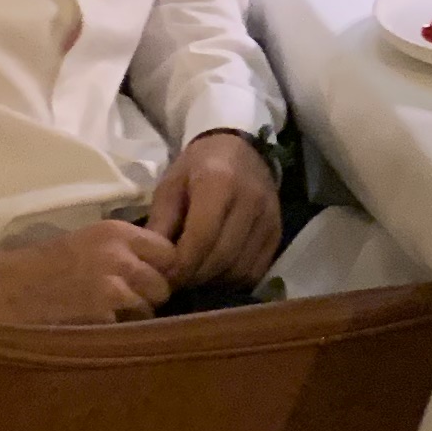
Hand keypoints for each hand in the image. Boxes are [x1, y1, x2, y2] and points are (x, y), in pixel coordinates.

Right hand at [0, 218, 180, 324]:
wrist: (1, 290)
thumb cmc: (42, 266)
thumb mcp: (88, 243)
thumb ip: (125, 252)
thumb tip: (162, 271)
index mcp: (117, 233)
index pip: (169, 252)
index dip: (162, 270)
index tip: (148, 280)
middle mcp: (121, 257)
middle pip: (164, 285)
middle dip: (149, 297)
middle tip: (125, 304)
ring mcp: (113, 289)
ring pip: (148, 311)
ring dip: (134, 319)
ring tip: (105, 318)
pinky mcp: (103, 319)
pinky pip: (127, 331)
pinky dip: (116, 334)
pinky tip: (94, 329)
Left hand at [140, 130, 283, 290]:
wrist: (240, 149)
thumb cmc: (197, 167)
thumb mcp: (170, 186)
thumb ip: (160, 225)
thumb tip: (154, 266)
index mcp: (218, 182)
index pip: (202, 238)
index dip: (181, 265)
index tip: (164, 277)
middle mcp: (250, 201)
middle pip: (221, 258)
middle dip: (195, 277)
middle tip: (176, 281)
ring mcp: (268, 218)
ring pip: (239, 270)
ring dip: (214, 281)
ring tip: (196, 275)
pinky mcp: (277, 232)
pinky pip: (255, 271)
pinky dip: (234, 279)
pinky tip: (217, 272)